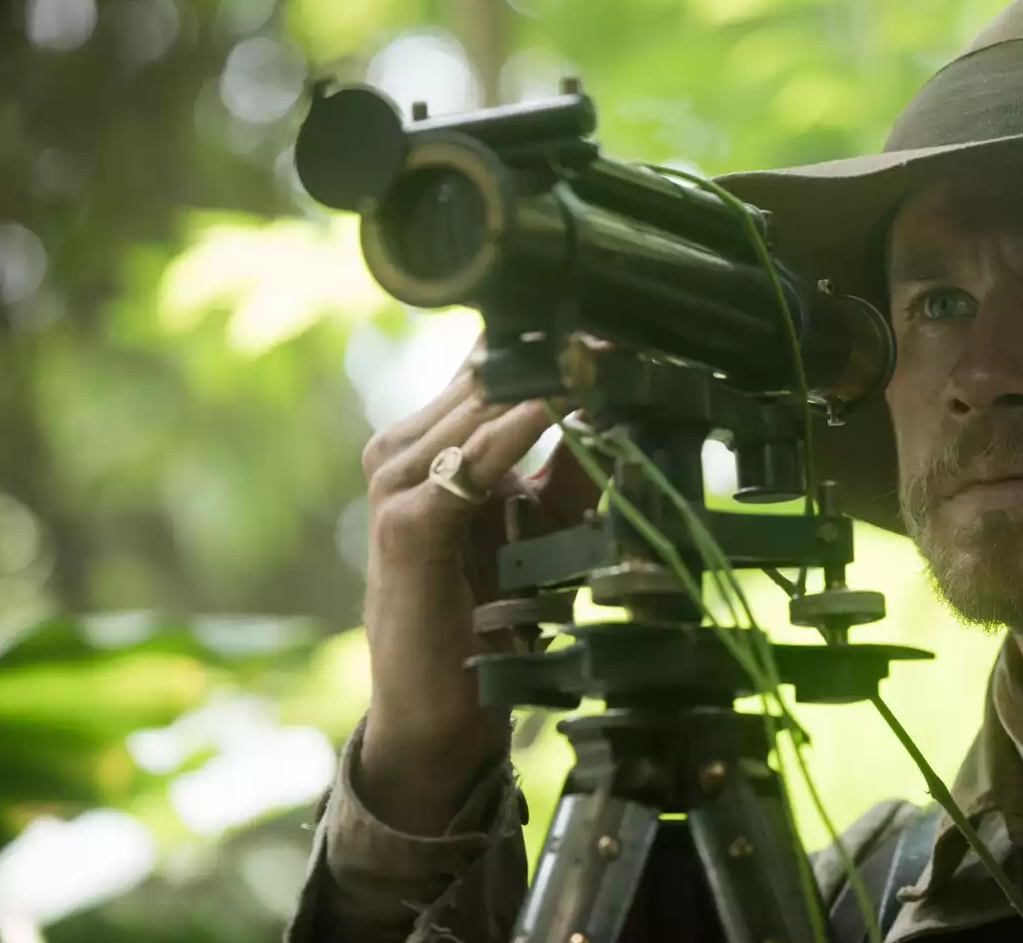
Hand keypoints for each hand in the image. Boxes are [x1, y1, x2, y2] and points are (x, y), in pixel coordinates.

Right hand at [353, 333, 600, 832]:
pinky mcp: (403, 525)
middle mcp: (404, 450)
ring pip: (478, 406)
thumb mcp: (546, 524)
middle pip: (485, 374)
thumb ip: (573, 462)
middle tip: (626, 318)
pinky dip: (517, 430)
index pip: (489, 365)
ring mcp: (396, 483)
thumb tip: (622, 398)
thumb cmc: (495, 614)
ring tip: (605, 347)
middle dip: (558, 349)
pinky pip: (469, 462)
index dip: (552, 337)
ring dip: (546, 377)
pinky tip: (559, 404)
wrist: (443, 710)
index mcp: (432, 441)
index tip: (621, 311)